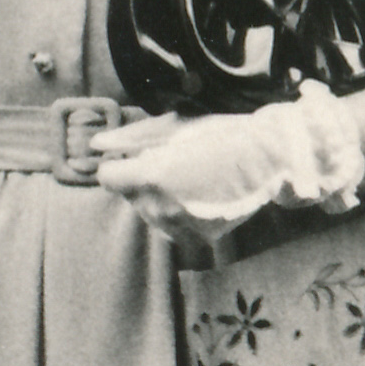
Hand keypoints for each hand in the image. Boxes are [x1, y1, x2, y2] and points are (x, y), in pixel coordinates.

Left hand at [94, 88, 363, 251]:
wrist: (268, 159)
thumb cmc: (220, 134)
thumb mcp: (174, 128)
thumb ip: (131, 139)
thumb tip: (96, 145)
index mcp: (148, 178)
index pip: (108, 177)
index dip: (122, 164)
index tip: (140, 156)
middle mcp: (159, 209)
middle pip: (130, 195)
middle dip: (143, 180)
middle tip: (177, 162)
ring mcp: (179, 227)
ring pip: (151, 212)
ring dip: (161, 197)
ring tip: (193, 177)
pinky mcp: (198, 237)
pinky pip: (174, 225)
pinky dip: (181, 212)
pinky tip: (203, 193)